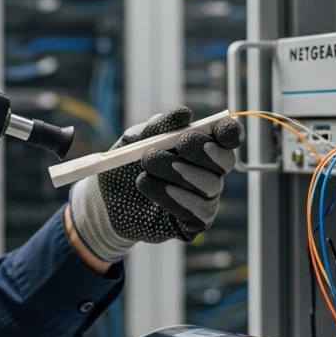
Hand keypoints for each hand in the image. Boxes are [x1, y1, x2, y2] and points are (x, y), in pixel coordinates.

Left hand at [68, 106, 241, 261]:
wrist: (106, 202)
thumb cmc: (125, 165)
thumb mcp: (134, 141)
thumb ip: (158, 126)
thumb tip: (184, 114)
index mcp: (200, 145)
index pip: (228, 137)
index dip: (230, 132)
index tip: (219, 128)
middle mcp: (209, 171)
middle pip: (225, 161)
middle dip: (203, 150)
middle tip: (180, 144)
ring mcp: (205, 198)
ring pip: (209, 185)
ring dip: (179, 173)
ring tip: (147, 166)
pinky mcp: (195, 222)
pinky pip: (199, 212)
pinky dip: (176, 199)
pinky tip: (153, 192)